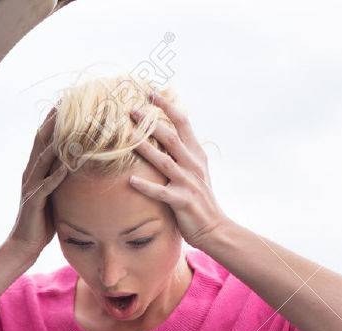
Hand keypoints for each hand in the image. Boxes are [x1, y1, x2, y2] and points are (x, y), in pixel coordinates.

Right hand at [5, 110, 68, 258]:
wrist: (24, 245)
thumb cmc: (43, 220)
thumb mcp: (55, 192)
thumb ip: (62, 176)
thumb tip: (81, 162)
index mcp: (35, 169)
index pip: (44, 138)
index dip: (54, 119)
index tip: (67, 101)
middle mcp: (30, 173)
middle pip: (41, 141)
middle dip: (54, 121)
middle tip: (67, 101)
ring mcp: (31, 186)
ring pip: (43, 159)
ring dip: (56, 143)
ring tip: (70, 127)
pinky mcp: (34, 202)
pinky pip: (46, 186)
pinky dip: (56, 175)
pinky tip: (67, 167)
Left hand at [128, 92, 230, 248]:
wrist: (214, 227)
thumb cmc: (199, 198)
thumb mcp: (194, 170)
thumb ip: (182, 152)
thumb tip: (165, 133)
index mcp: (196, 153)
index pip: (183, 121)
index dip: (167, 105)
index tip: (151, 92)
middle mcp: (192, 164)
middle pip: (170, 136)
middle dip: (150, 122)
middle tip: (131, 109)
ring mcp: (188, 182)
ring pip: (164, 161)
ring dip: (145, 148)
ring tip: (127, 138)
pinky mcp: (182, 200)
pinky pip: (161, 192)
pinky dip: (146, 186)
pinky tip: (131, 181)